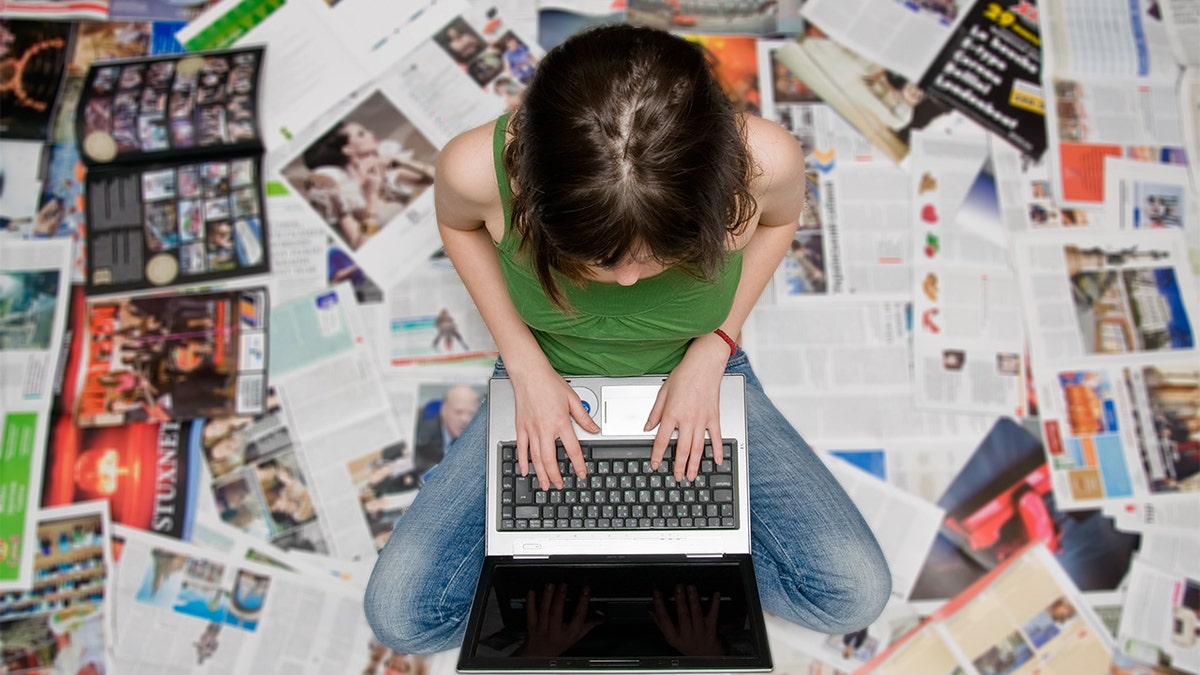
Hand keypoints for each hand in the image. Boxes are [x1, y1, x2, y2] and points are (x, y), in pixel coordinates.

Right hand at [512, 365, 598, 489]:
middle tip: (560, 486)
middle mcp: (545, 428)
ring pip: (535, 457)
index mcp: (560, 422)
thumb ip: (584, 417)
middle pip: (550, 459)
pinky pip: (521, 448)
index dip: (578, 465)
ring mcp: (531, 429)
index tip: (581, 474)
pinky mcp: (520, 427)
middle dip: (555, 476)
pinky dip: (522, 461)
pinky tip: (525, 471)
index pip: (572, 449)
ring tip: (545, 485)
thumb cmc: (549, 383)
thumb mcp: (572, 399)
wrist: (529, 373)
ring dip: (540, 474)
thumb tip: (595, 429)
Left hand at [518, 583, 601, 656]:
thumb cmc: (560, 644)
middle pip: (557, 614)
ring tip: (550, 585)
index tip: (586, 590)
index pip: (578, 617)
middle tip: (564, 585)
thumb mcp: (576, 637)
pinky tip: (532, 592)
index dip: (583, 603)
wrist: (540, 655)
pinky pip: (530, 614)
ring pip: (544, 612)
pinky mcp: (532, 626)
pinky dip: (530, 603)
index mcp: (569, 634)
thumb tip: (601, 617)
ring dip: (547, 598)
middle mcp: (555, 632)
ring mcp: (542, 629)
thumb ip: (588, 625)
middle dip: (560, 599)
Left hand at [646, 334, 727, 480]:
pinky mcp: (714, 417)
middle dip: (678, 466)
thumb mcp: (663, 392)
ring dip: (695, 464)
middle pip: (682, 449)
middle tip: (677, 477)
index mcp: (672, 413)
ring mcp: (702, 419)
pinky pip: (716, 437)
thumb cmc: (684, 374)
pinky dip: (718, 450)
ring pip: (698, 447)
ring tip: (692, 476)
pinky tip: (718, 461)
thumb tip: (647, 427)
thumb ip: (655, 412)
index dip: (657, 455)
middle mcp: (687, 419)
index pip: (662, 440)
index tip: (655, 465)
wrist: (704, 364)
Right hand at [651, 584, 724, 656]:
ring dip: (693, 599)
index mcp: (674, 637)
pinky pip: (713, 614)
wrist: (705, 656)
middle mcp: (687, 634)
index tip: (657, 593)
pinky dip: (715, 604)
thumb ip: (661, 622)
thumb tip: (651, 609)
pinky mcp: (711, 628)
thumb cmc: (687, 644)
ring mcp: (700, 631)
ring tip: (690, 587)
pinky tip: (715, 594)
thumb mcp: (671, 636)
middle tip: (678, 587)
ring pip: (696, 613)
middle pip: (683, 615)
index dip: (659, 605)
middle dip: (680, 600)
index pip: (664, 619)